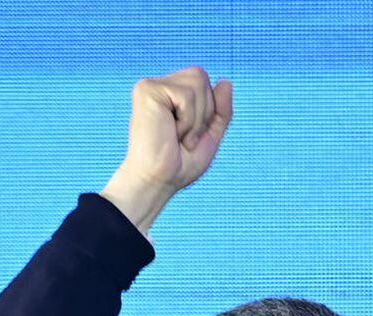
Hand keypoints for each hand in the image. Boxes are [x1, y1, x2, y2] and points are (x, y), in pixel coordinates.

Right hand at [100, 67, 233, 233]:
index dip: (208, 109)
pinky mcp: (145, 91)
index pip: (203, 82)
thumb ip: (221, 110)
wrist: (158, 182)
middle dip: (203, 111)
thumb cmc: (179, 165)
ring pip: (196, 82)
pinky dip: (187, 120)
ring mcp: (150, 87)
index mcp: (169, 95)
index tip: (189, 136)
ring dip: (196, 118)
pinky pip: (186, 94)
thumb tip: (226, 81)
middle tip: (184, 138)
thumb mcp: (209, 135)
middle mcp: (158, 87)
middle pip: (200, 76)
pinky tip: (171, 133)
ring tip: (178, 137)